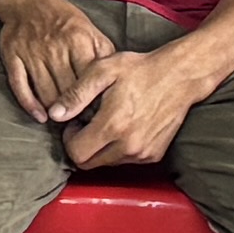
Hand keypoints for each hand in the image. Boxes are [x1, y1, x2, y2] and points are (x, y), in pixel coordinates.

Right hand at [0, 0, 111, 124]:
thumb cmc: (64, 20)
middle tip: (82, 124)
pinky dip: (30, 105)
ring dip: (56, 112)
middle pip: (66, 90)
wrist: (28, 0)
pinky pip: (20, 86)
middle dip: (76, 111)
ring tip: (66, 121)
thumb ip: (104, 54)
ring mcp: (31, 53)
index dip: (93, 101)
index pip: (88, 80)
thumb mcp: (91, 30)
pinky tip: (40, 117)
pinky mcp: (12, 56)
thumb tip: (117, 81)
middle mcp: (54, 47)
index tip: (99, 115)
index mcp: (77, 40)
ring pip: (45, 92)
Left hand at [52, 23, 201, 176]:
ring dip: (100, 148)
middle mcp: (129, 145)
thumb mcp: (102, 70)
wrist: (179, 76)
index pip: (77, 153)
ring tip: (106, 121)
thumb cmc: (139, 69)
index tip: (75, 122)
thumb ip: (76, 94)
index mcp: (113, 125)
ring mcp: (143, 153)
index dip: (69, 138)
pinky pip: (125, 160)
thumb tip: (54, 115)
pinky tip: (123, 126)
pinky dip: (118, 149)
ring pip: (107, 163)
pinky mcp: (154, 155)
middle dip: (81, 146)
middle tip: (87, 123)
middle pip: (89, 164)